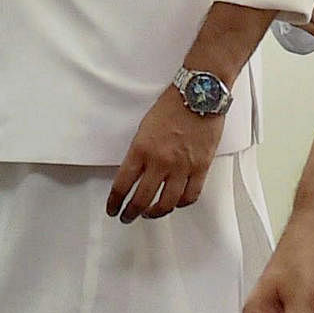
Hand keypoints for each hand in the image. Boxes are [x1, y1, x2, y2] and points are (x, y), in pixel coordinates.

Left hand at [106, 84, 222, 221]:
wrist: (198, 95)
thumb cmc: (170, 106)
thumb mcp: (144, 127)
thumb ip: (139, 152)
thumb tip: (135, 173)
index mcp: (141, 149)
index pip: (123, 184)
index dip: (115, 201)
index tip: (112, 209)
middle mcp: (160, 161)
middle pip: (142, 198)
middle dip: (131, 212)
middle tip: (127, 217)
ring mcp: (182, 167)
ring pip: (166, 203)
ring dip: (155, 213)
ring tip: (150, 214)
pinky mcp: (201, 168)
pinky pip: (190, 196)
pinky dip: (181, 204)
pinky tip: (175, 204)